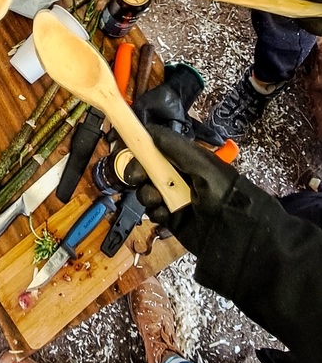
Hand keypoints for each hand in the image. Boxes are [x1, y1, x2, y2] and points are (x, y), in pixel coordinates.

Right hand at [123, 125, 238, 242]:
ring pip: (147, 190)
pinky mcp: (172, 218)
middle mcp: (179, 176)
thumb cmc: (224, 192)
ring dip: (147, 193)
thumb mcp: (202, 164)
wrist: (236, 232)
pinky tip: (166, 213)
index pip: (158, 147)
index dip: (141, 146)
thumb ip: (175, 147)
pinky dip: (155, 211)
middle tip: (137, 176)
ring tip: (158, 199)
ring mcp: (174, 198)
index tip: (125, 145)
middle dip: (138, 171)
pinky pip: (153, 211)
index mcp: (187, 159)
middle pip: (147, 169)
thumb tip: (149, 130)